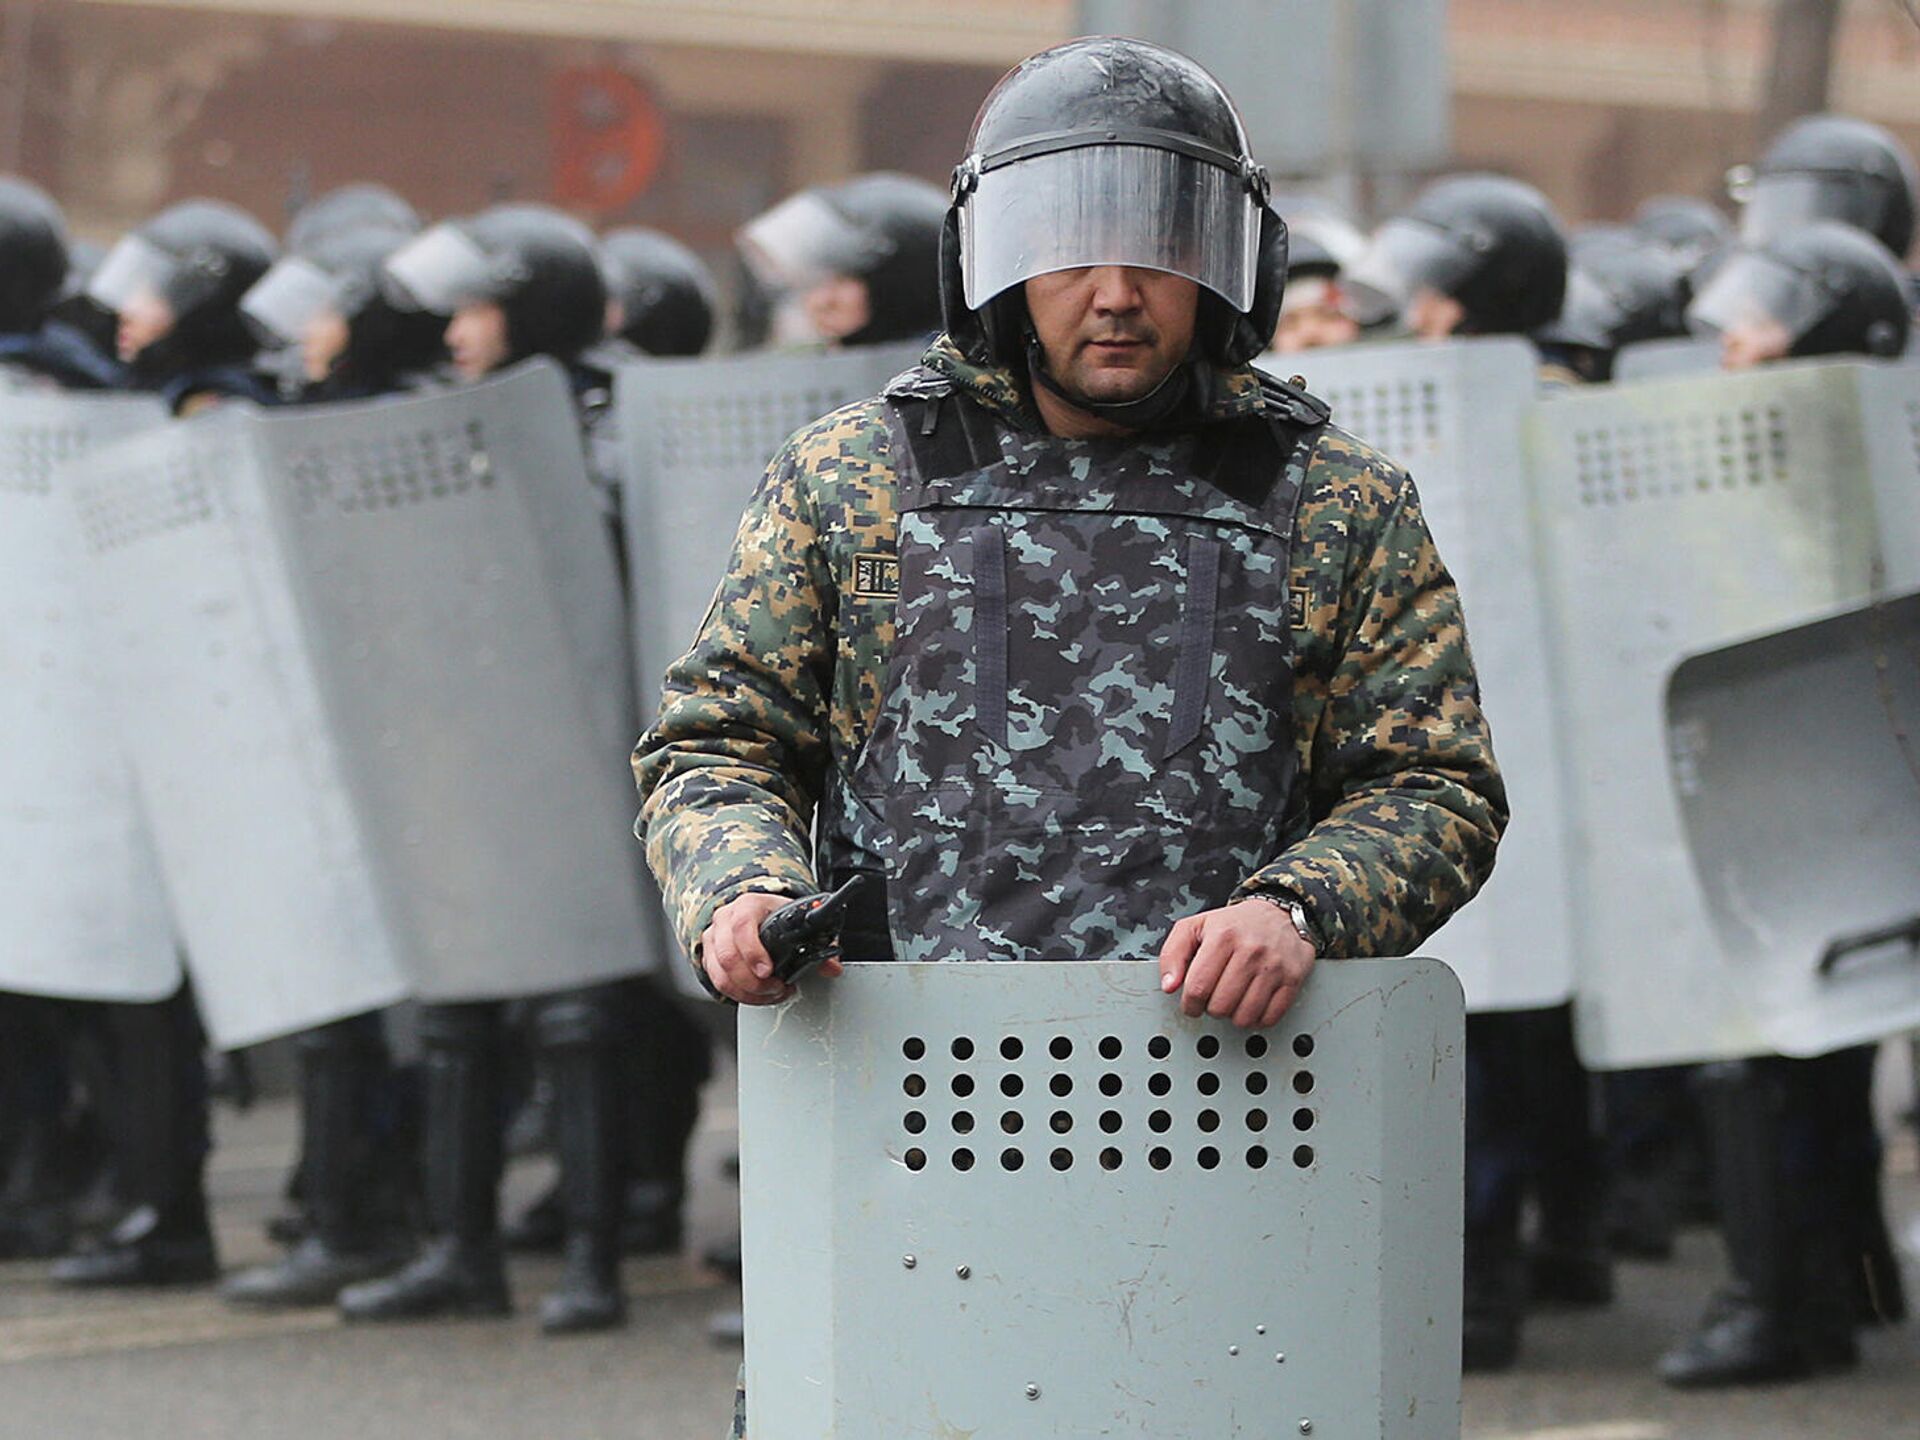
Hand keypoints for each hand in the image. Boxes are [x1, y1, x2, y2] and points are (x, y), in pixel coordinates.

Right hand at [699, 891, 844, 1004]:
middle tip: (776, 988)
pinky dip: (739, 994)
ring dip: (747, 992)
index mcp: (749, 905)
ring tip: (771, 994)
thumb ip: (819, 944)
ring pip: (720, 973)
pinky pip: (717, 982)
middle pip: (728, 955)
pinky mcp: (709, 956)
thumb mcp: (798, 923)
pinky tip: (758, 995)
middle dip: (753, 981)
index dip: (753, 951)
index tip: (768, 971)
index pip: (743, 925)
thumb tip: (831, 967)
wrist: (757, 912)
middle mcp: (726, 919)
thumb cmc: (777, 917)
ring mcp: (714, 938)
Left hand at [1157, 900, 1315, 1029]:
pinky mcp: (1292, 979)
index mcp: (1223, 936)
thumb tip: (1169, 986)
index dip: (1190, 1004)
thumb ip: (1173, 954)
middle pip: (1220, 1006)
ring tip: (1232, 1000)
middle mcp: (1250, 951)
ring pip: (1244, 1016)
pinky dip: (1257, 1019)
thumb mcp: (1195, 927)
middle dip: (1212, 1008)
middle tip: (1214, 997)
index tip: (1192, 1004)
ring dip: (1233, 1016)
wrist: (1278, 914)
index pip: (1198, 987)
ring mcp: (1273, 966)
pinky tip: (1251, 1004)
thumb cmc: (1234, 925)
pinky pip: (1269, 1018)